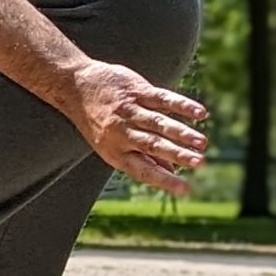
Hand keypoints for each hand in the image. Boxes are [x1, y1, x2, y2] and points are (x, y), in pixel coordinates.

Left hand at [63, 61, 208, 194]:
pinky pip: (162, 99)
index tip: (186, 190)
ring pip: (158, 123)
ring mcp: (129, 111)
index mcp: (115, 152)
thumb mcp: (109, 145)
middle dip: (177, 154)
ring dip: (181, 133)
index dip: (164, 180)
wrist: (73, 85)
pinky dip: (181, 106)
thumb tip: (170, 172)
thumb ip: (142, 157)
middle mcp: (121, 133)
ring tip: (201, 143)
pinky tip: (200, 113)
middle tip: (199, 163)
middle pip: (152, 146)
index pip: (143, 170)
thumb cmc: (97, 120)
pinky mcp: (136, 91)